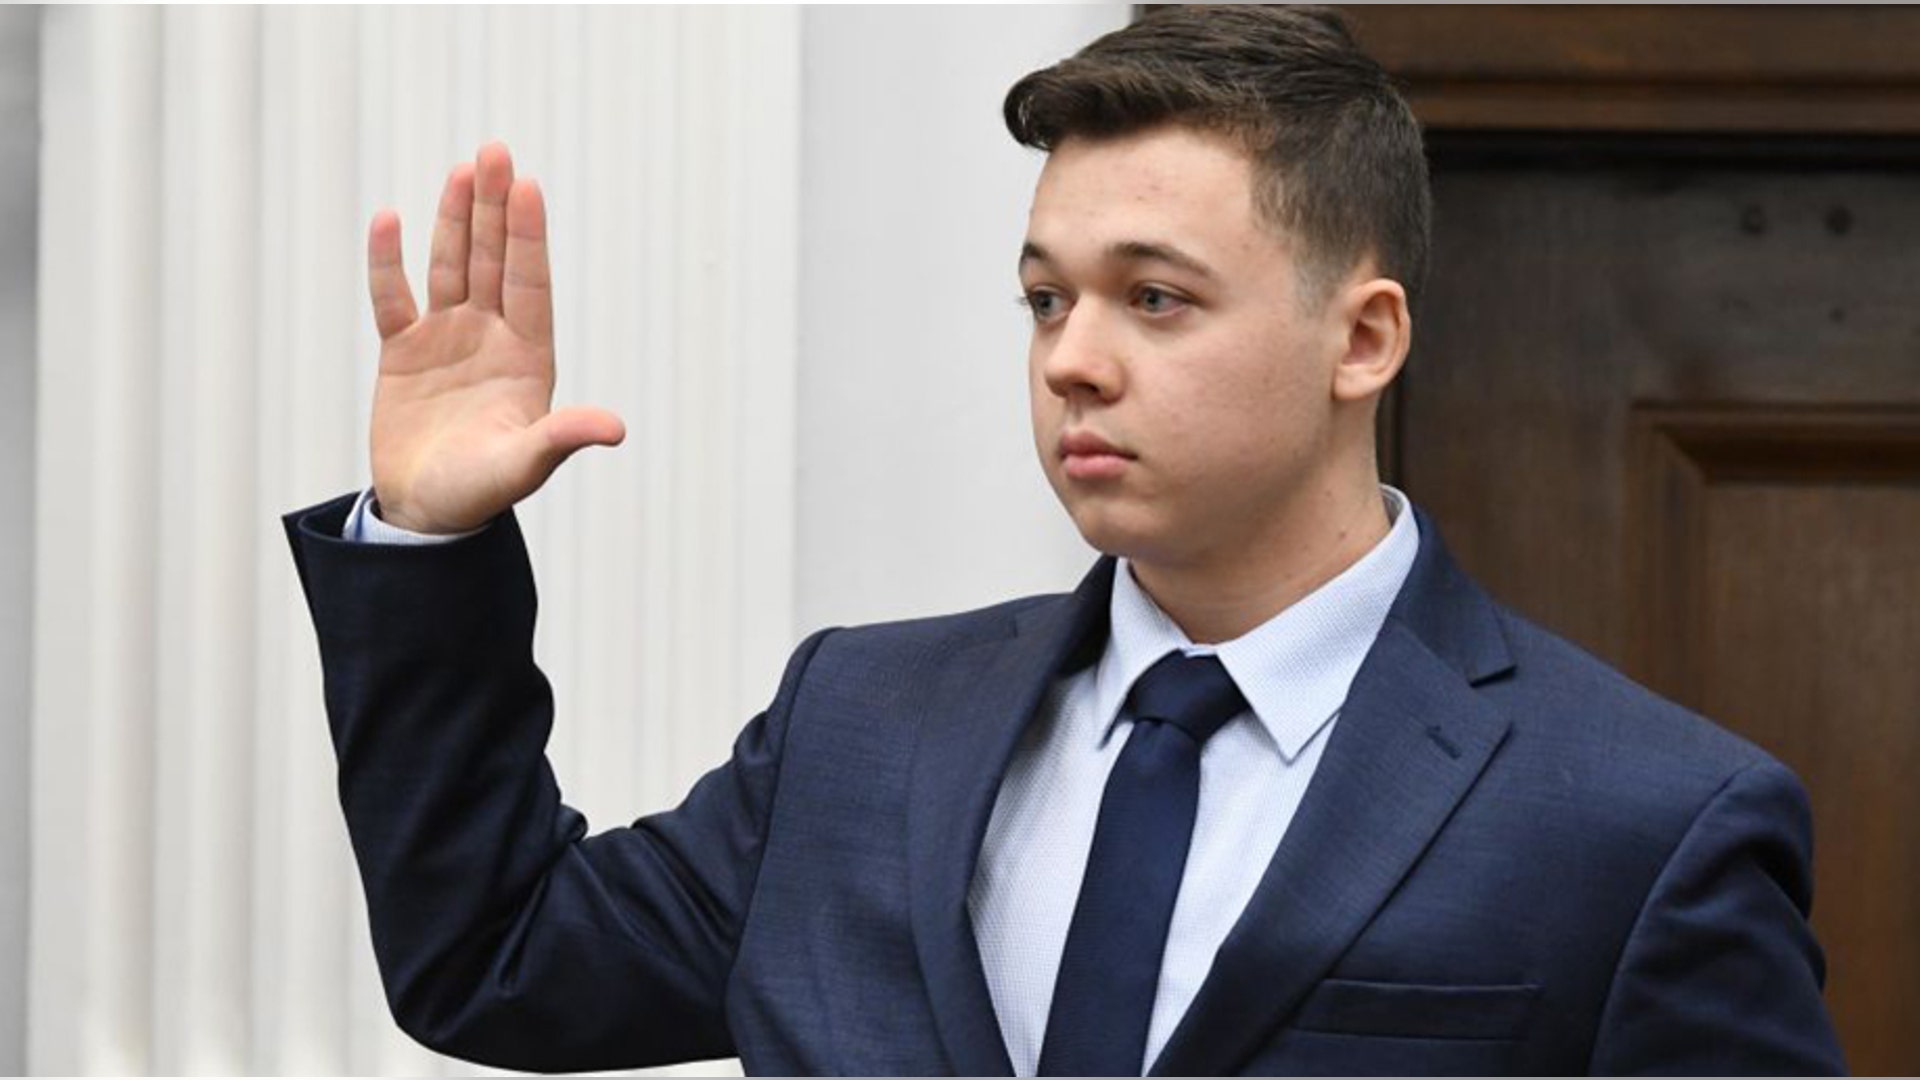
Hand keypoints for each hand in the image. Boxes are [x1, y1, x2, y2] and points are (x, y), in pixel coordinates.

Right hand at [365, 141, 624, 533]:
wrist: (428, 515)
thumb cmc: (482, 493)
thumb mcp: (524, 466)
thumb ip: (561, 439)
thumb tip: (615, 429)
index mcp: (528, 358)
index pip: (530, 284)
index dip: (527, 237)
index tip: (528, 186)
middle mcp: (491, 338)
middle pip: (493, 261)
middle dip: (494, 208)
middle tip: (496, 150)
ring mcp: (447, 340)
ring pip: (451, 267)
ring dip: (456, 220)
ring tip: (463, 168)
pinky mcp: (404, 353)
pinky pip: (393, 299)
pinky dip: (388, 263)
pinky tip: (389, 218)